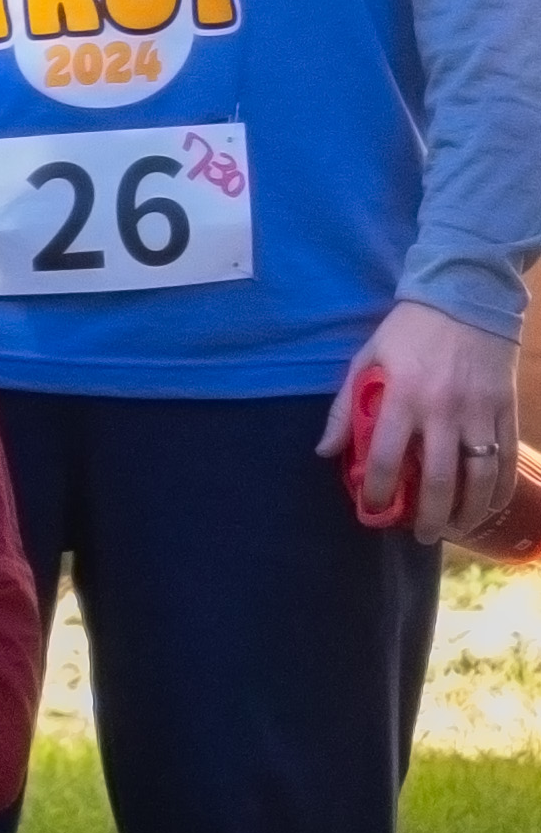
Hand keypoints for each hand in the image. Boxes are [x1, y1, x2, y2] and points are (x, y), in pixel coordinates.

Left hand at [325, 298, 520, 541]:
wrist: (466, 297)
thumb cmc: (409, 330)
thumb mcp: (366, 359)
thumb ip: (344, 407)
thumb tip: (325, 451)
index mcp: (403, 398)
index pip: (385, 458)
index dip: (377, 491)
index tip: (373, 508)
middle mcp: (444, 410)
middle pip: (438, 478)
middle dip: (428, 515)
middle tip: (420, 535)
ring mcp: (480, 412)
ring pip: (479, 475)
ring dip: (468, 509)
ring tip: (454, 527)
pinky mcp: (506, 408)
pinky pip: (506, 457)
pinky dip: (499, 487)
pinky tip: (489, 505)